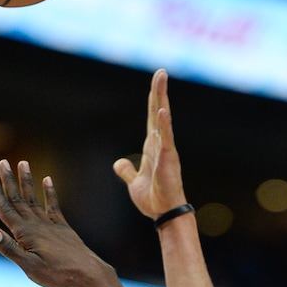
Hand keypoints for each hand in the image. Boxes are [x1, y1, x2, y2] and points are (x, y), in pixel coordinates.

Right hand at [0, 159, 107, 286]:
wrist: (88, 274)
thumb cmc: (57, 274)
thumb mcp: (30, 267)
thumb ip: (10, 249)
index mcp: (25, 234)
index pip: (6, 210)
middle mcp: (36, 225)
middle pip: (18, 200)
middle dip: (9, 181)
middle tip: (3, 162)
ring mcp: (51, 225)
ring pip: (34, 199)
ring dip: (27, 181)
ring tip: (23, 163)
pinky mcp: (63, 228)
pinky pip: (54, 206)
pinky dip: (50, 193)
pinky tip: (47, 180)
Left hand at [113, 68, 186, 218]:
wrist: (164, 214)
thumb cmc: (154, 199)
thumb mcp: (134, 183)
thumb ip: (127, 171)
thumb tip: (119, 164)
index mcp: (152, 147)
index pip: (152, 117)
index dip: (154, 99)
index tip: (157, 81)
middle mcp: (160, 144)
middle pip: (158, 112)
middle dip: (159, 91)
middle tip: (161, 72)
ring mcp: (165, 151)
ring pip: (163, 119)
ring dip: (162, 99)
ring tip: (162, 80)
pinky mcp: (167, 160)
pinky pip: (165, 140)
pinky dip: (164, 126)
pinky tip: (163, 111)